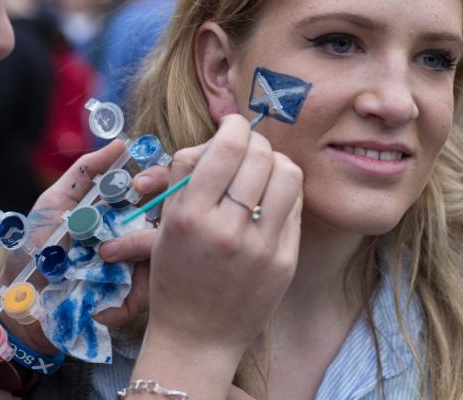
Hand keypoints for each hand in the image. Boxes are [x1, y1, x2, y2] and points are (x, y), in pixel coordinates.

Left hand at [0, 139, 169, 352]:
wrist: (21, 301)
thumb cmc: (35, 249)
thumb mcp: (55, 203)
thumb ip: (85, 172)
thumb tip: (122, 143)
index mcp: (120, 211)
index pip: (154, 188)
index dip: (154, 179)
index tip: (137, 183)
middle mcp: (135, 234)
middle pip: (171, 211)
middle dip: (163, 200)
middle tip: (141, 199)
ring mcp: (139, 266)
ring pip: (166, 247)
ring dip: (145, 242)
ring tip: (109, 251)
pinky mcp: (137, 297)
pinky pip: (154, 285)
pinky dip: (138, 279)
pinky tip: (114, 275)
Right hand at [133, 114, 303, 390]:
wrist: (197, 337)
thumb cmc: (177, 274)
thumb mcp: (166, 225)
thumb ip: (187, 176)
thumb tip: (219, 136)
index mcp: (190, 217)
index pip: (225, 149)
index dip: (234, 127)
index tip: (233, 125)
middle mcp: (227, 230)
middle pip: (259, 156)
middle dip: (255, 141)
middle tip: (249, 146)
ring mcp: (261, 248)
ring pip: (287, 175)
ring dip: (276, 163)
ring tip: (264, 170)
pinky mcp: (285, 262)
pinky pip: (296, 207)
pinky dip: (284, 194)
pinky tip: (272, 200)